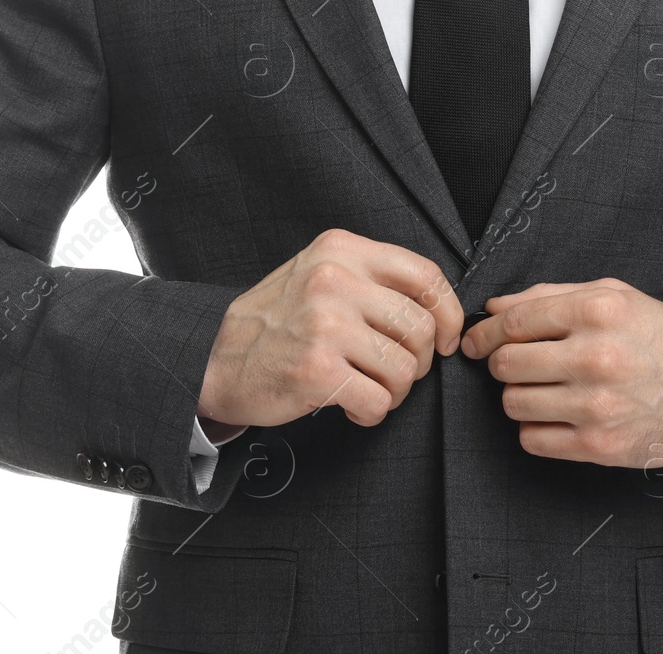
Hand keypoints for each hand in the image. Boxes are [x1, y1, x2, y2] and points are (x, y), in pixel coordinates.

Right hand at [198, 229, 462, 428]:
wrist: (214, 358)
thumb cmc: (276, 321)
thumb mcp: (319, 272)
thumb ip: (371, 278)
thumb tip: (436, 308)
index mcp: (342, 250)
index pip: (424, 274)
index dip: (448, 312)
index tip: (448, 338)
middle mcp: (335, 280)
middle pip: (421, 327)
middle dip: (420, 361)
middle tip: (396, 372)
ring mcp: (325, 324)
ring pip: (405, 368)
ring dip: (395, 391)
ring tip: (369, 389)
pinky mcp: (317, 370)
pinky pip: (378, 401)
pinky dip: (372, 412)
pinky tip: (352, 405)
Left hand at [460, 278, 662, 467]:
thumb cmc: (661, 335)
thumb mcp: (613, 295)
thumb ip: (549, 295)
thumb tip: (495, 308)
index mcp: (596, 311)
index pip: (513, 322)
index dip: (484, 332)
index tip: (475, 340)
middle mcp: (595, 357)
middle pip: (506, 364)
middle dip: (502, 362)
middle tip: (516, 363)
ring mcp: (596, 406)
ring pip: (514, 403)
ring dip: (519, 395)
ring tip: (543, 387)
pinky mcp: (600, 445)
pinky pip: (533, 440)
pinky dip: (535, 428)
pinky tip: (556, 414)